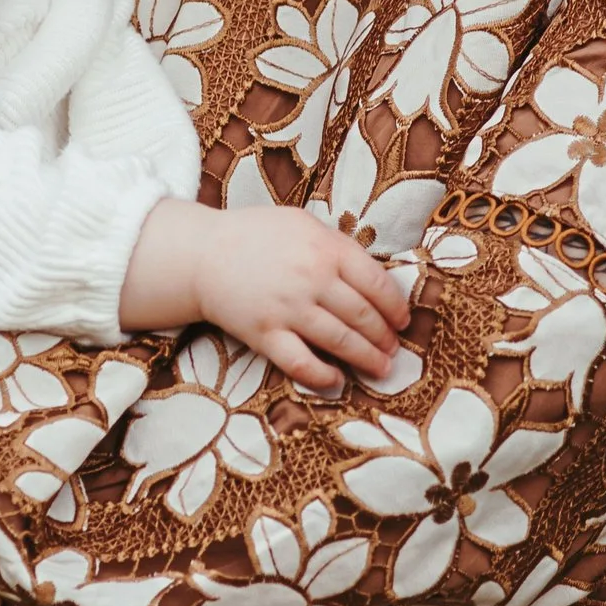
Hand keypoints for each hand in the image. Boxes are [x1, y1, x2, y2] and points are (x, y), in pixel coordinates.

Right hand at [123, 198, 410, 393]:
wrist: (203, 255)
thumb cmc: (256, 236)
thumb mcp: (303, 224)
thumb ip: (337, 247)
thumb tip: (373, 277)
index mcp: (326, 249)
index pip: (377, 284)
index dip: (396, 307)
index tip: (402, 320)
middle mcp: (312, 279)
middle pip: (364, 317)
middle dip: (384, 338)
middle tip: (393, 349)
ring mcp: (288, 309)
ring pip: (341, 341)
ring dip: (367, 359)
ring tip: (381, 368)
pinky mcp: (265, 334)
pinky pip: (300, 362)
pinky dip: (322, 375)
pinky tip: (336, 380)